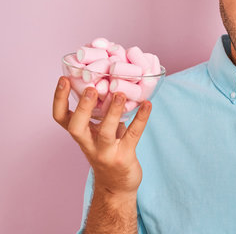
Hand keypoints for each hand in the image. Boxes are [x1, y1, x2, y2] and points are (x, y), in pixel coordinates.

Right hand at [53, 76, 150, 194]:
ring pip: (106, 132)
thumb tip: (111, 82)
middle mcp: (89, 144)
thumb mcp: (99, 132)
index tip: (63, 79)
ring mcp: (106, 152)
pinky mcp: (124, 157)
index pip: (61, 118)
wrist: (116, 186)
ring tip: (121, 94)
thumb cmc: (108, 151)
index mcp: (80, 135)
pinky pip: (132, 135)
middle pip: (76, 127)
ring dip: (113, 111)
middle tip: (91, 88)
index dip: (59, 99)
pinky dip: (141, 118)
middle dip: (83, 107)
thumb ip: (101, 112)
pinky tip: (148, 105)